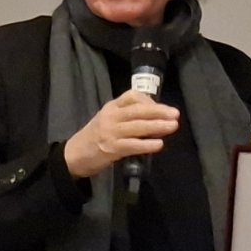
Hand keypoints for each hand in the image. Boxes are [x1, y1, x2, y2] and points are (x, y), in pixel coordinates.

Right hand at [63, 89, 179, 178]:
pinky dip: (147, 144)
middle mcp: (111, 116)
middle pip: (138, 111)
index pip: (132, 96)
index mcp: (112, 107)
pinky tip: (159, 144)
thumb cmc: (97, 135)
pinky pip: (133, 145)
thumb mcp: (110, 118)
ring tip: (173, 126)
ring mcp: (111, 132)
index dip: (149, 100)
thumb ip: (129, 115)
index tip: (162, 107)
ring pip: (137, 127)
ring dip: (157, 126)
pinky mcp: (112, 148)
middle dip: (159, 111)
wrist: (75, 154)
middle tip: (175, 114)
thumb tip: (157, 115)